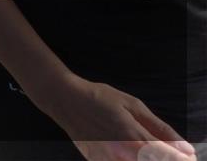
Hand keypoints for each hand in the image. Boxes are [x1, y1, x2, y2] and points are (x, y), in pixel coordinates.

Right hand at [45, 75, 195, 160]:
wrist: (64, 99)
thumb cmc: (99, 97)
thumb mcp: (132, 104)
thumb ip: (159, 127)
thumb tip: (185, 147)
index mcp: (135, 137)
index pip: (168, 158)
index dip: (181, 159)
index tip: (186, 156)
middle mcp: (123, 154)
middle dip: (164, 159)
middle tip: (166, 152)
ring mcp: (109, 160)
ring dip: (145, 158)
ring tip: (141, 146)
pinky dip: (128, 158)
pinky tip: (127, 151)